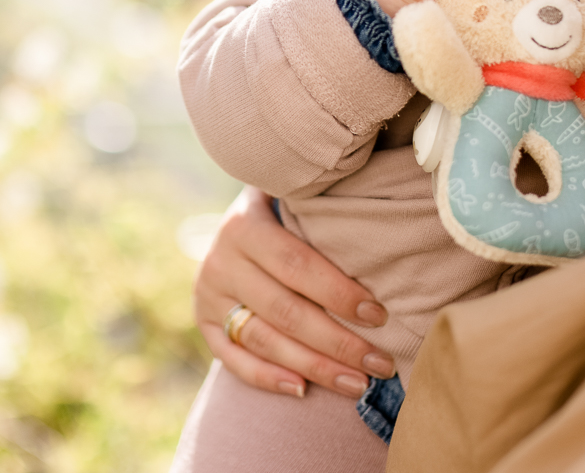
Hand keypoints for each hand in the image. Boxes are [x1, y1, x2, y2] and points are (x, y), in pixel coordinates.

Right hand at [194, 187, 396, 398]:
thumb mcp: (293, 193)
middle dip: (337, 342)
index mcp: (245, 226)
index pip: (297, 265)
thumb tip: (380, 220)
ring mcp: (208, 297)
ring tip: (357, 383)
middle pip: (285, 311)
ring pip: (264, 341)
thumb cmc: (283, 205)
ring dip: (314, 368)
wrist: (233, 218)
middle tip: (380, 363)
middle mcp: (222, 262)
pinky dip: (269, 378)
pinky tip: (304, 391)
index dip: (338, 293)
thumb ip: (322, 206)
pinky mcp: (204, 324)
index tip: (379, 315)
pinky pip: (234, 360)